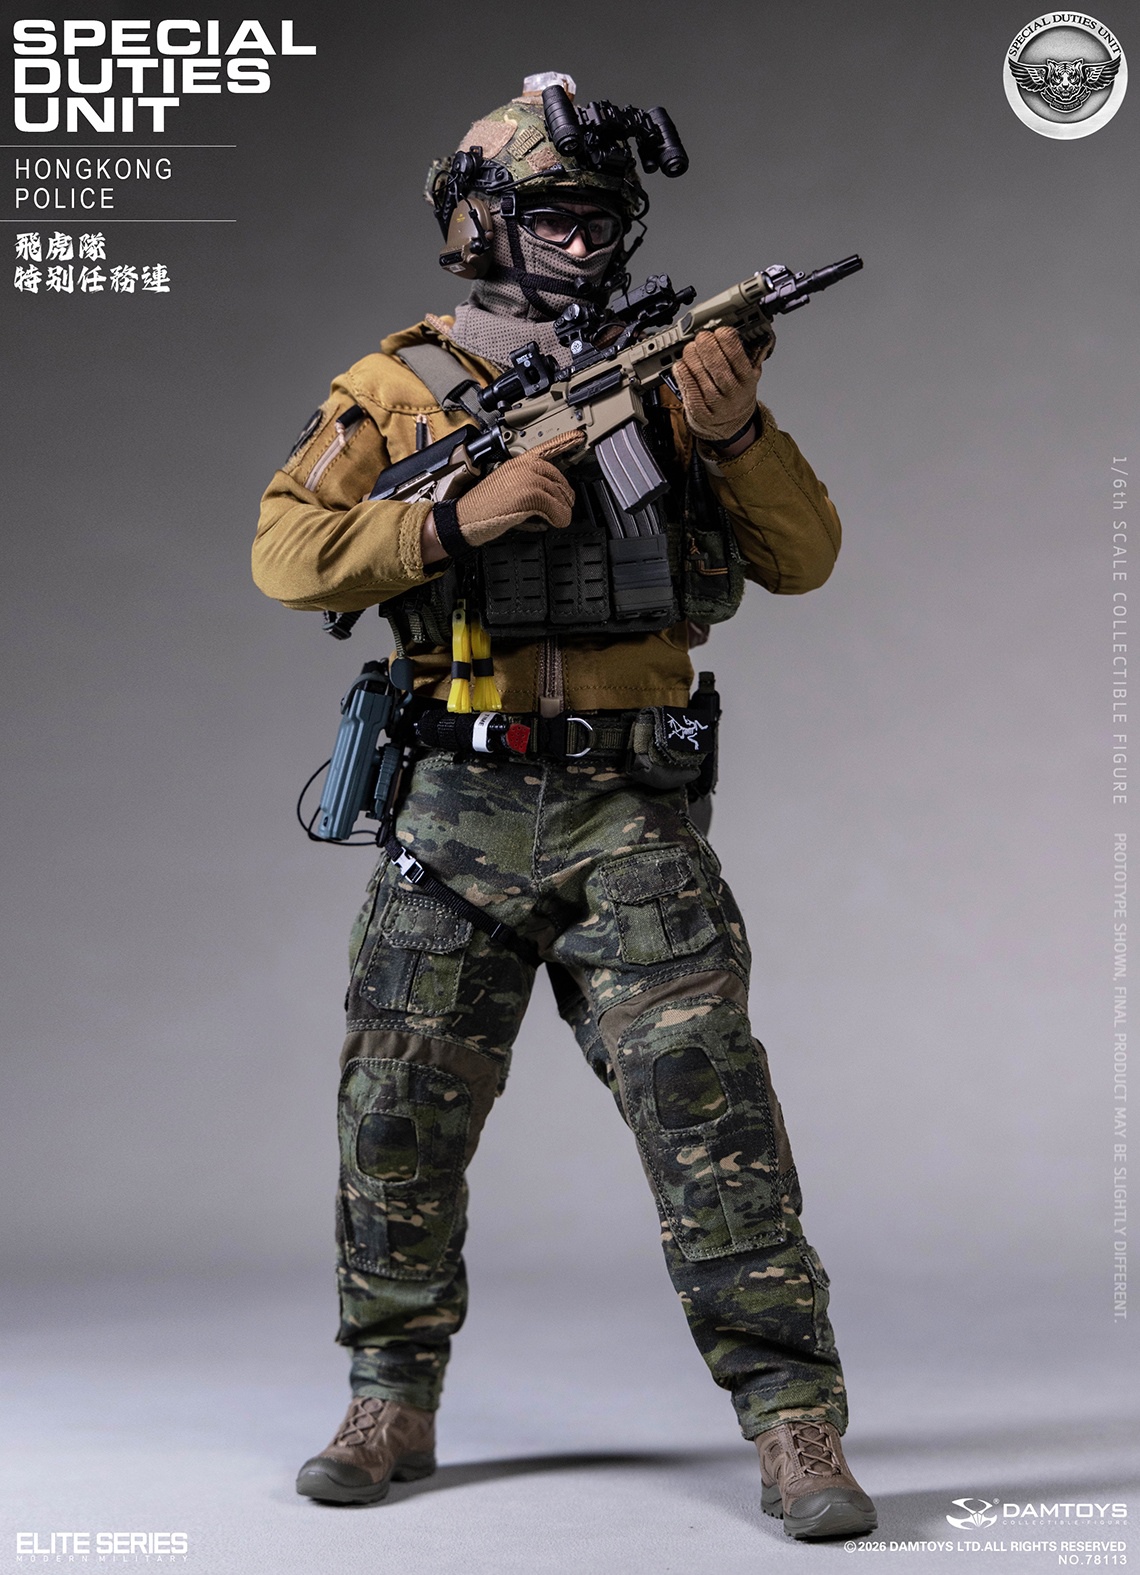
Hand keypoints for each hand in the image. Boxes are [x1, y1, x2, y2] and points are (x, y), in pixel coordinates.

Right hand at [450, 430, 584, 547]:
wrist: (464, 519)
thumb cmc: (481, 508)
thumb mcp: (506, 490)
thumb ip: (528, 487)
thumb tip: (550, 498)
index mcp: (516, 462)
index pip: (545, 447)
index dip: (565, 441)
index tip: (579, 436)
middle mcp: (522, 466)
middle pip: (558, 476)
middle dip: (564, 495)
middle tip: (565, 507)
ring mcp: (526, 478)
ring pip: (558, 494)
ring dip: (561, 510)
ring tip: (557, 519)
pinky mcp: (529, 494)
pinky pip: (555, 507)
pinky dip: (558, 518)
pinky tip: (554, 523)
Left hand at [674, 327, 763, 447]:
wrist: (729, 426)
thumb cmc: (738, 395)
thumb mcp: (752, 377)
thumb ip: (754, 356)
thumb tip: (763, 335)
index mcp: (747, 380)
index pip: (737, 355)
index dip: (726, 339)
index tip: (720, 331)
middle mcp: (732, 393)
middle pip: (717, 364)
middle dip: (707, 345)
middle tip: (701, 337)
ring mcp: (715, 404)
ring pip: (701, 375)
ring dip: (692, 357)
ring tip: (690, 348)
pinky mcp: (699, 412)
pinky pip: (688, 389)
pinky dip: (683, 374)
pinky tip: (681, 365)